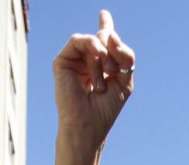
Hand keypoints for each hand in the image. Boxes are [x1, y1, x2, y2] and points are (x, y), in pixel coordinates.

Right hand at [52, 9, 134, 148]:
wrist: (88, 124)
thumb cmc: (105, 109)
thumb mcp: (125, 81)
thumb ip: (126, 56)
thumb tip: (111, 34)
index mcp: (100, 67)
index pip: (104, 42)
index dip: (106, 27)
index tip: (103, 14)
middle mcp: (86, 61)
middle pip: (105, 38)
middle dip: (113, 52)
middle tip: (112, 72)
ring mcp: (74, 61)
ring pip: (94, 40)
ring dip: (104, 57)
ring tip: (104, 78)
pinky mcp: (62, 61)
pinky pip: (79, 40)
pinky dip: (92, 47)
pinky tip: (98, 59)